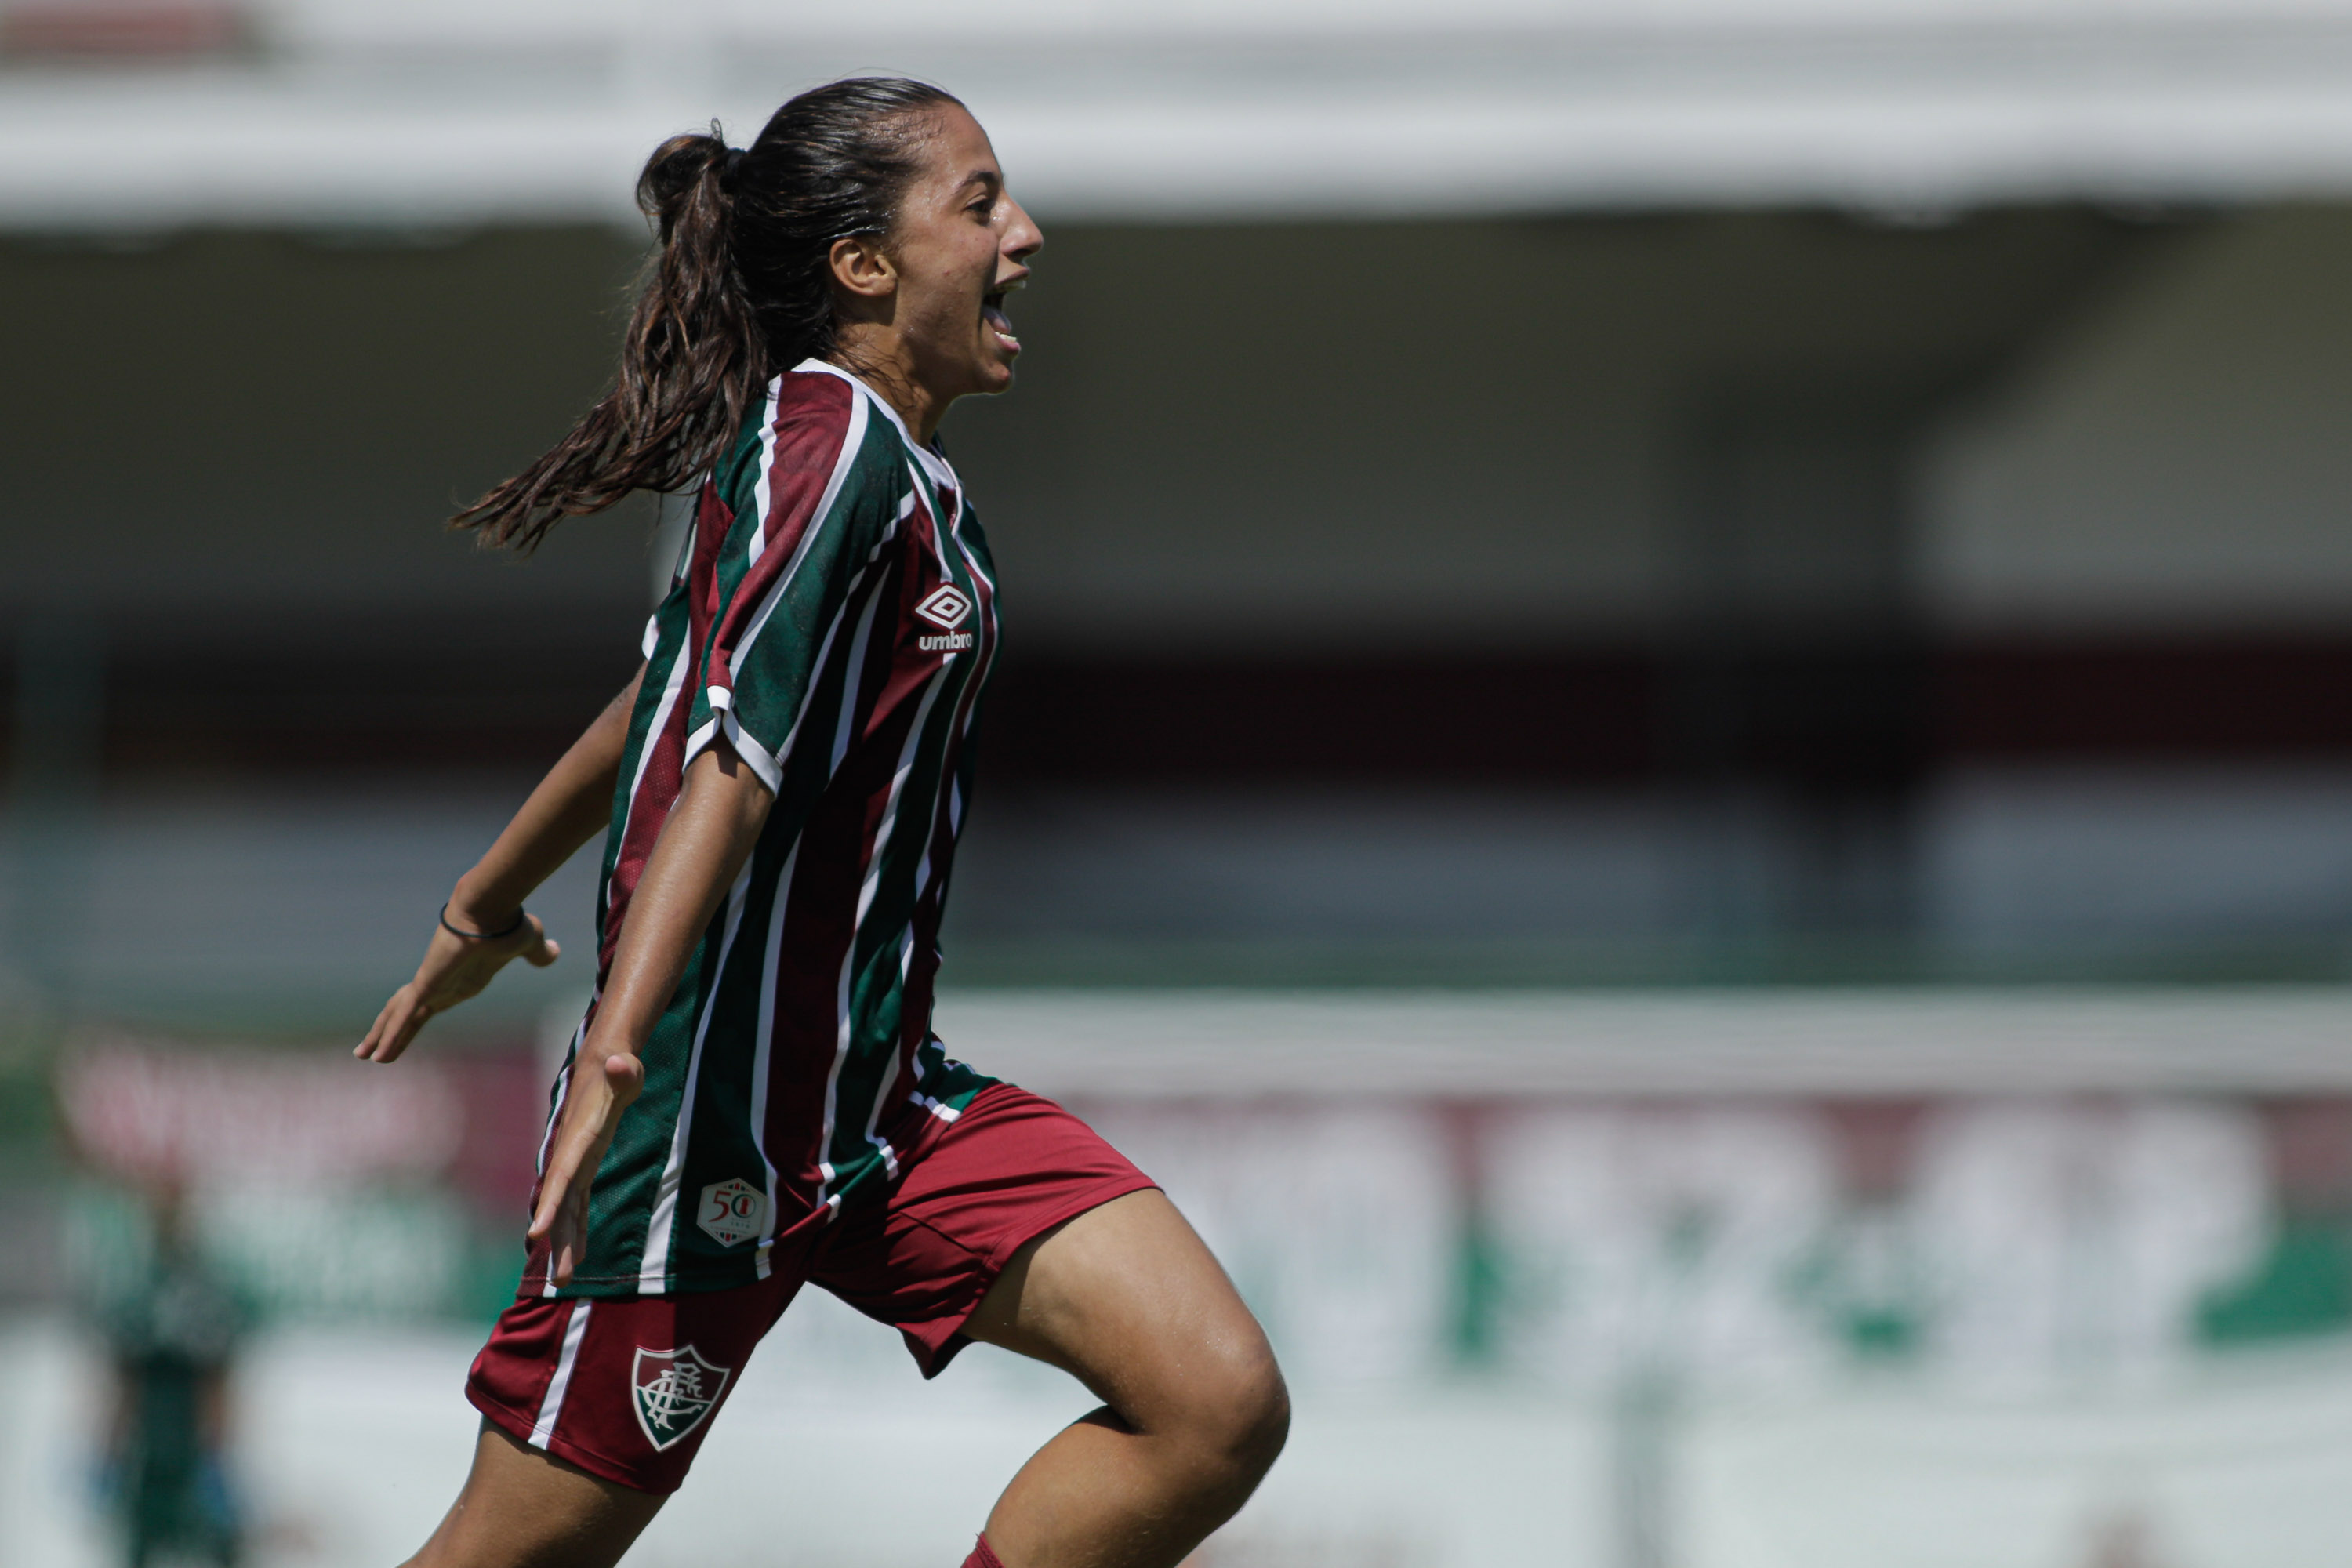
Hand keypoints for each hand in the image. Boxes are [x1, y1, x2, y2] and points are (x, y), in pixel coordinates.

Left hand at [355, 904, 558, 1062]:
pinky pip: (404, 1018)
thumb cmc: (508, 925)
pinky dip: (390, 1036)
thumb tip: (554, 952)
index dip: (416, 1015)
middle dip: (388, 1030)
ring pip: (398, 1017)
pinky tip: (377, 1055)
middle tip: (368, 1050)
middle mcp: (442, 986)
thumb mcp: (528, 943)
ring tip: (363, 1055)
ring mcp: (431, 985)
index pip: (431, 1003)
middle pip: (407, 1013)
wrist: (492, 910)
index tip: (408, 1022)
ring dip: (381, 1036)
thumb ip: (537, 954)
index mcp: (461, 981)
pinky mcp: (425, 986)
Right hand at [528, 1052, 645, 1287]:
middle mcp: (571, 1155)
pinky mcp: (586, 1167)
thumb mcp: (625, 1067)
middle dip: (558, 1241)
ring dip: (566, 1244)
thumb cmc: (617, 1066)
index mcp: (578, 1137)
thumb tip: (618, 1061)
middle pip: (561, 1203)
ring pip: (567, 1210)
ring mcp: (576, 1163)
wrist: (604, 1063)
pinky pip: (578, 1204)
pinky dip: (578, 1228)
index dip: (550, 1204)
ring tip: (566, 1280)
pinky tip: (580, 1254)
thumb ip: (623, 1069)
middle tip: (560, 1279)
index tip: (538, 1233)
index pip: (561, 1175)